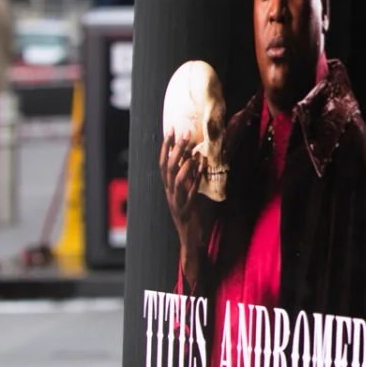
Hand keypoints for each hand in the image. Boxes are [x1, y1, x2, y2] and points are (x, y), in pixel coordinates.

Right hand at [158, 133, 214, 284]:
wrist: (189, 238)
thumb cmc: (190, 212)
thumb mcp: (188, 191)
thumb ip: (188, 175)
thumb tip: (193, 154)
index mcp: (168, 187)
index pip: (163, 162)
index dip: (166, 146)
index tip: (171, 128)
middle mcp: (168, 192)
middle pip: (167, 168)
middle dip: (175, 150)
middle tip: (185, 134)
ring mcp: (175, 201)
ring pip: (175, 180)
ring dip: (184, 164)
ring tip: (193, 151)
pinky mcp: (185, 209)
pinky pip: (189, 192)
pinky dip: (195, 179)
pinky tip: (202, 168)